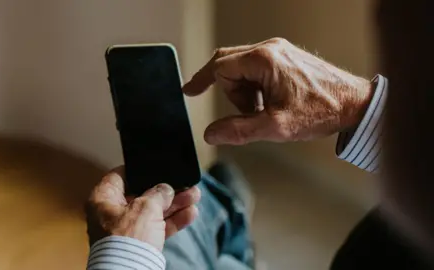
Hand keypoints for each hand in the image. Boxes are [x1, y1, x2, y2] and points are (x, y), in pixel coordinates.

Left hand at [85, 166, 200, 250]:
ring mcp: (125, 230)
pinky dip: (173, 221)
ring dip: (175, 204)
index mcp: (103, 199)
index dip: (139, 170)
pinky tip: (190, 213)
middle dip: (167, 190)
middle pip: (142, 195)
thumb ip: (158, 193)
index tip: (156, 166)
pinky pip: (157, 228)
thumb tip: (165, 189)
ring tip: (194, 196)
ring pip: (153, 212)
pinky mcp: (139, 244)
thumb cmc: (128, 239)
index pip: (120, 176)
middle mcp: (111, 213)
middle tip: (185, 184)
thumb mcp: (146, 207)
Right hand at [183, 38, 373, 144]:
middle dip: (233, 94)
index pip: (220, 67)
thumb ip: (239, 131)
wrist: (355, 103)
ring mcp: (279, 51)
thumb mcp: (276, 127)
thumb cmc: (321, 111)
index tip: (189, 92)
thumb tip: (211, 133)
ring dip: (247, 94)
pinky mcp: (286, 57)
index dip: (202, 81)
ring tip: (268, 111)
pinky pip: (258, 70)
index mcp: (264, 60)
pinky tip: (273, 103)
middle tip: (250, 113)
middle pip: (229, 66)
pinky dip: (257, 89)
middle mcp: (270, 49)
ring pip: (243, 70)